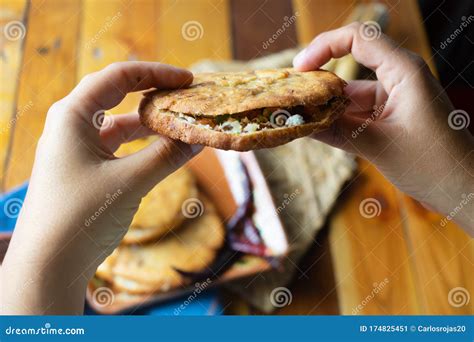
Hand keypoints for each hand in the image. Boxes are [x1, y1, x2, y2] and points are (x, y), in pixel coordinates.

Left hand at [1, 62, 201, 313]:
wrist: (48, 265)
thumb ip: (167, 156)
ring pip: (122, 124)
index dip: (156, 73)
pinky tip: (167, 149)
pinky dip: (144, 146)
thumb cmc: (80, 217)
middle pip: (119, 95)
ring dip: (153, 124)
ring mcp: (79, 148)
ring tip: (185, 123)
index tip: (188, 80)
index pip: (118, 77)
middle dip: (155, 94)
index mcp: (72, 116)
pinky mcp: (87, 169)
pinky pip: (120, 147)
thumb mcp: (130, 182)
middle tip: (189, 97)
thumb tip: (200, 138)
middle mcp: (72, 126)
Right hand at [294, 23, 472, 233]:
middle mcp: (399, 78)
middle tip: (290, 94)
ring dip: (327, 103)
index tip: (299, 69)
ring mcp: (395, 97)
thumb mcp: (379, 147)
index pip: (358, 38)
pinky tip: (317, 128)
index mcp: (404, 72)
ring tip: (297, 115)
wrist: (463, 188)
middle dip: (319, 77)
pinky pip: (357, 110)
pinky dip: (338, 118)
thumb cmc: (434, 165)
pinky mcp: (391, 115)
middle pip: (351, 63)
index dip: (324, 47)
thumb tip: (299, 123)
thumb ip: (337, 132)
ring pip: (351, 91)